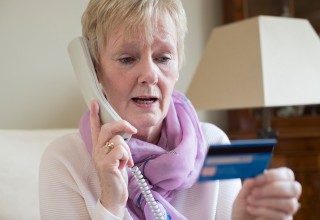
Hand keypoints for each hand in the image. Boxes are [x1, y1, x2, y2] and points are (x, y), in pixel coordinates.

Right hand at [90, 100, 136, 216]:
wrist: (114, 196)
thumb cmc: (117, 176)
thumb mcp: (117, 157)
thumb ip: (117, 145)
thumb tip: (126, 133)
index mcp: (99, 147)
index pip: (96, 127)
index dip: (95, 114)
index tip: (95, 101)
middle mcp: (97, 150)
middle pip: (108, 127)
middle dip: (122, 124)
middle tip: (133, 130)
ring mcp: (99, 157)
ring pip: (119, 139)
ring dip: (127, 151)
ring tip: (124, 162)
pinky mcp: (106, 164)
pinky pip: (121, 150)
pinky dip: (127, 157)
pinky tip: (123, 166)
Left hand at [232, 167, 301, 219]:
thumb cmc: (245, 204)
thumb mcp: (244, 192)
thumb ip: (249, 185)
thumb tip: (253, 179)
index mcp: (279, 182)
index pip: (287, 174)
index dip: (274, 175)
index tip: (257, 180)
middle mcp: (288, 195)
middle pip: (294, 188)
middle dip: (272, 189)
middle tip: (254, 192)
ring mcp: (288, 209)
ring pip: (289, 204)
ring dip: (266, 201)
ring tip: (250, 200)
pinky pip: (281, 216)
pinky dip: (263, 211)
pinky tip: (251, 209)